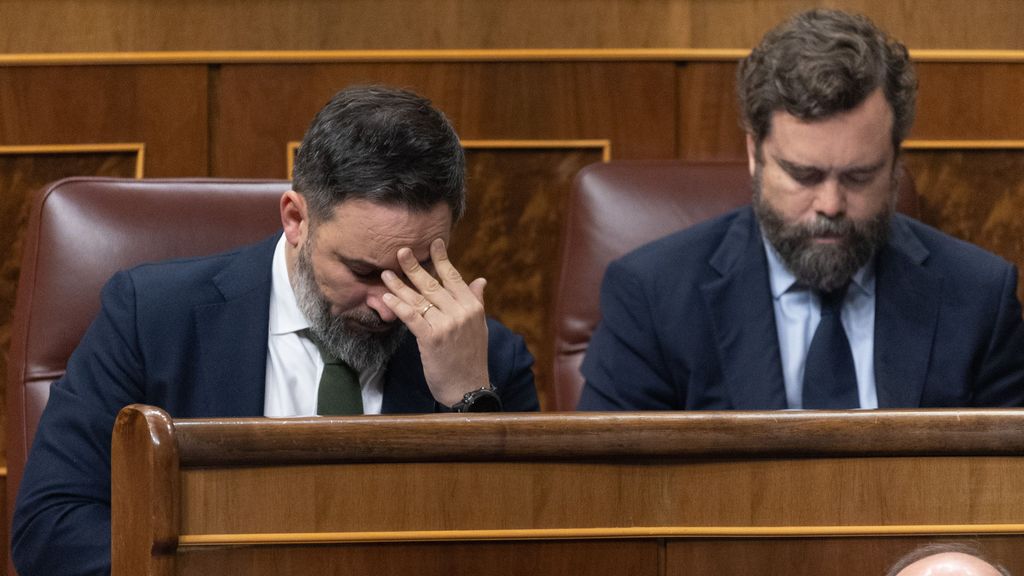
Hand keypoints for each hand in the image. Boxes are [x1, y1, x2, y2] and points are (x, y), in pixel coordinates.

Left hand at [381, 238, 488, 406]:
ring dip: (400, 285)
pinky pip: (412, 317)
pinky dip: (398, 305)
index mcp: (472, 307)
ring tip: (386, 273)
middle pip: (433, 284)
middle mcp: (460, 312)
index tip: (433, 243)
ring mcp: (446, 324)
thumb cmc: (472, 359)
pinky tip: (387, 297)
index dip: (442, 259)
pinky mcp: (432, 339)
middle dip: (414, 266)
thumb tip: (480, 280)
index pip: (454, 277)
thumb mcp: (479, 327)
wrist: (469, 388)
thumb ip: (477, 301)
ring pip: (419, 299)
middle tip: (400, 251)